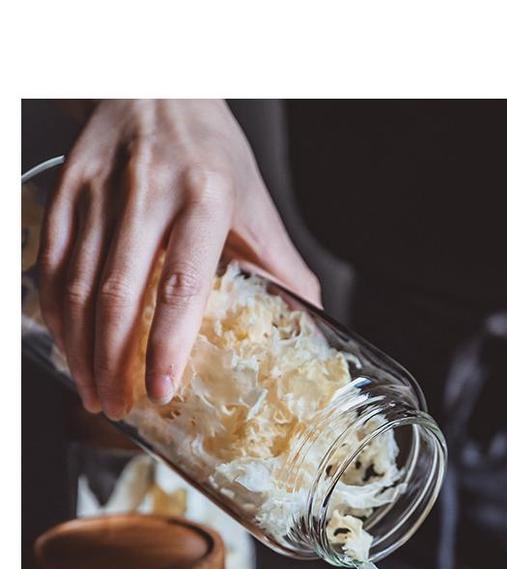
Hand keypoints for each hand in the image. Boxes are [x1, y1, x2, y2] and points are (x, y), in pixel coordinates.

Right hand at [38, 99, 319, 418]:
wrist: (158, 83)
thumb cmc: (213, 151)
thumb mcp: (255, 203)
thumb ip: (281, 266)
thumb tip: (315, 325)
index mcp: (206, 198)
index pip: (181, 285)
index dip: (167, 344)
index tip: (161, 391)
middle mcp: (148, 192)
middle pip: (118, 294)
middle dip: (113, 363)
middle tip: (120, 408)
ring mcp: (99, 190)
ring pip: (77, 285)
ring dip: (80, 350)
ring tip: (94, 393)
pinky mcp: (65, 189)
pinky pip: (52, 264)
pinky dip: (56, 314)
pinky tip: (69, 348)